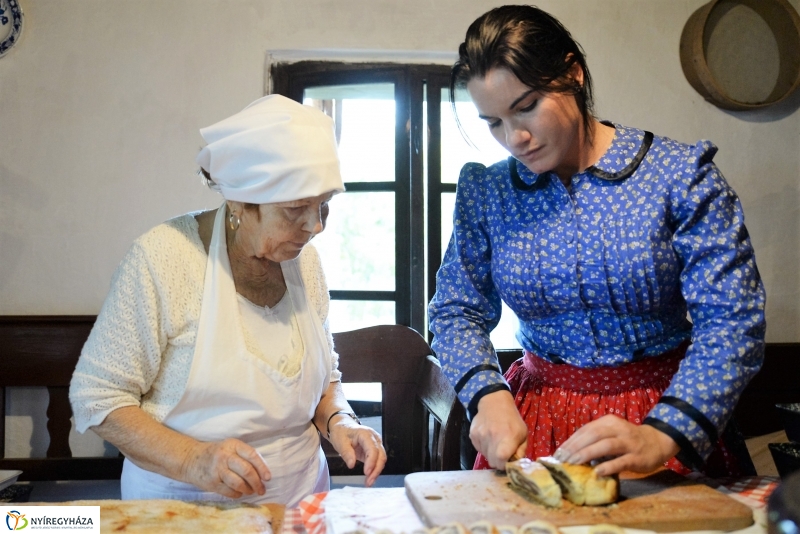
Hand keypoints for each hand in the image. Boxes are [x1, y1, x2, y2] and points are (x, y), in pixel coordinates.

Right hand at [181, 438, 271, 498]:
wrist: (191, 459)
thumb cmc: (217, 453)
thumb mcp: (230, 448)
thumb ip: (245, 456)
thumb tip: (262, 473)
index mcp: (232, 445)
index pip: (251, 455)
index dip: (262, 467)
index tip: (268, 477)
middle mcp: (224, 456)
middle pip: (246, 470)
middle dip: (257, 482)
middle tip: (262, 489)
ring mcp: (217, 470)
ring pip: (238, 483)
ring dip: (248, 489)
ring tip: (251, 491)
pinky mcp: (211, 482)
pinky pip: (229, 491)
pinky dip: (237, 494)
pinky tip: (239, 493)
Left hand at [327, 417, 386, 486]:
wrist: (343, 427)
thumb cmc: (341, 432)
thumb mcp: (340, 442)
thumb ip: (346, 453)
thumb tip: (351, 465)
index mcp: (366, 434)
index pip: (373, 449)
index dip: (371, 462)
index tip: (366, 473)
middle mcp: (374, 438)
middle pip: (381, 455)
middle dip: (376, 470)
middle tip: (368, 482)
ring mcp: (376, 444)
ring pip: (381, 459)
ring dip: (376, 472)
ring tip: (369, 482)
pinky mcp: (374, 450)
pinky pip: (378, 461)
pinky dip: (375, 470)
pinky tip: (370, 478)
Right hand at [470, 389, 527, 468]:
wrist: (494, 402)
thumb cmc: (511, 419)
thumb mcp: (523, 434)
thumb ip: (520, 451)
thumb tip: (515, 465)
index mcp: (507, 438)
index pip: (500, 461)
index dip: (504, 465)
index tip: (508, 461)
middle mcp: (492, 437)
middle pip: (492, 462)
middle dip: (498, 461)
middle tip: (502, 453)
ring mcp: (480, 436)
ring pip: (485, 456)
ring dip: (491, 453)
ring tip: (495, 442)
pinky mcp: (472, 435)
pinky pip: (478, 449)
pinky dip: (484, 447)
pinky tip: (488, 438)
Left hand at [552, 414, 679, 475]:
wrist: (657, 442)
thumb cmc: (628, 439)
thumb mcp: (611, 433)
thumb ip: (595, 439)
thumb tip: (571, 452)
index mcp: (608, 422)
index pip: (585, 430)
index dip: (570, 441)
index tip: (558, 452)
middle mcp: (618, 429)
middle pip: (592, 435)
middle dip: (575, 447)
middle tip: (562, 459)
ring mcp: (628, 443)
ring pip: (605, 446)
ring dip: (587, 454)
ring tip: (573, 463)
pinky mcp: (637, 457)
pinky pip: (621, 461)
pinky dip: (608, 466)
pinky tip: (597, 472)